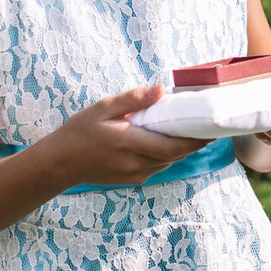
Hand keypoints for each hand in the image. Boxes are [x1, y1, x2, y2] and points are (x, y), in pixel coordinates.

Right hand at [46, 84, 203, 185]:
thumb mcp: (103, 108)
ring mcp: (134, 175)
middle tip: (206, 128)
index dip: (195, 141)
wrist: (60, 162)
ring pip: (167, 163)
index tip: (210, 129)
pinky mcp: (132, 180)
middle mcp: (135, 163)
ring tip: (187, 131)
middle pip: (175, 156)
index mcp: (129, 142)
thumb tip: (161, 89)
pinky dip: (164, 156)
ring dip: (179, 150)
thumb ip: (133, 99)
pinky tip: (162, 142)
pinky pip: (156, 167)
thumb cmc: (80, 131)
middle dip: (193, 144)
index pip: (172, 147)